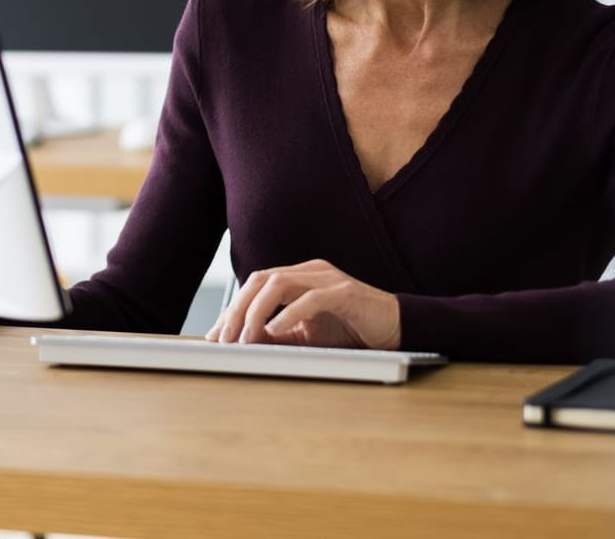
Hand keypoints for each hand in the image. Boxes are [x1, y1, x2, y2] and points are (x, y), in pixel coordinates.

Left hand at [206, 259, 399, 349]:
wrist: (398, 329)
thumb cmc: (353, 331)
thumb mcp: (307, 337)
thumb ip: (278, 336)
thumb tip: (244, 343)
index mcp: (299, 278)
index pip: (256, 286)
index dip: (232, 309)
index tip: (216, 336)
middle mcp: (311, 272)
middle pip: (260, 280)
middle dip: (237, 310)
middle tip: (224, 340)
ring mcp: (328, 278)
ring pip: (279, 284)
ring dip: (256, 313)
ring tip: (245, 339)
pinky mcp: (346, 292)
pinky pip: (311, 298)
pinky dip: (289, 314)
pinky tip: (276, 331)